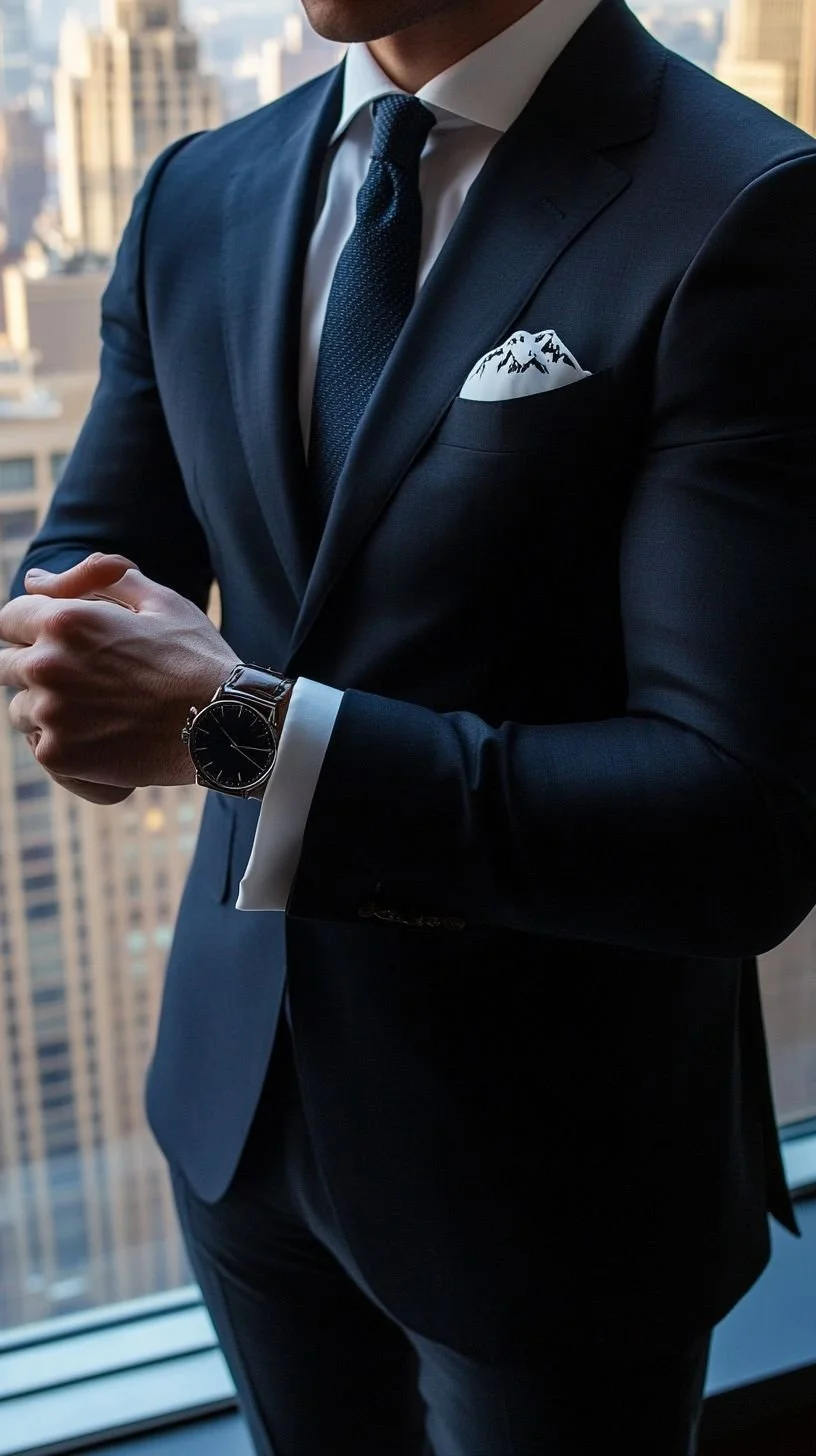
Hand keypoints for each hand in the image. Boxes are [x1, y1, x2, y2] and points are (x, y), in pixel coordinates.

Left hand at [0, 552, 238, 789]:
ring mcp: (50, 712)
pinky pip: (41, 749)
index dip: (31, 628)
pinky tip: (104, 741)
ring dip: (48, 711)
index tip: (56, 643)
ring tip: (98, 714)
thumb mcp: (157, 601)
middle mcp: (47, 665)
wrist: (224, 722)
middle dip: (36, 670)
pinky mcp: (59, 755)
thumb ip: (93, 579)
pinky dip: (66, 748)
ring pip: (21, 711)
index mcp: (64, 620)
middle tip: (84, 682)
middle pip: (6, 666)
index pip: (9, 618)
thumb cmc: (195, 657)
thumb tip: (38, 580)